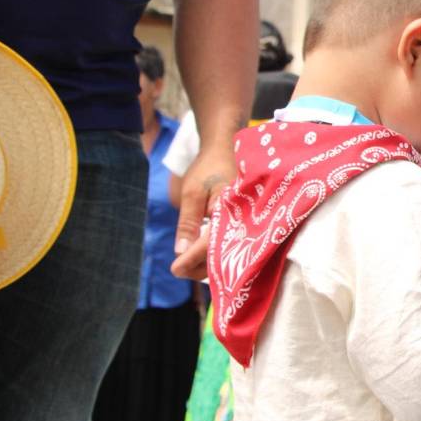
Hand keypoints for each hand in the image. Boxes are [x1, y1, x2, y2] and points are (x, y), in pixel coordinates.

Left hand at [171, 145, 234, 279]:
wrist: (226, 150)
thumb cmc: (208, 168)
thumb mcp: (192, 193)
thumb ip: (188, 223)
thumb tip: (181, 252)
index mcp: (231, 213)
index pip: (210, 245)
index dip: (192, 260)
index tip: (175, 270)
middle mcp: (243, 221)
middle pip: (222, 256)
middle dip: (199, 267)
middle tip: (177, 270)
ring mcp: (245, 224)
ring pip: (227, 254)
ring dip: (207, 263)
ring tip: (185, 264)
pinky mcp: (243, 224)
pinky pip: (230, 245)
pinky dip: (214, 254)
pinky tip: (200, 256)